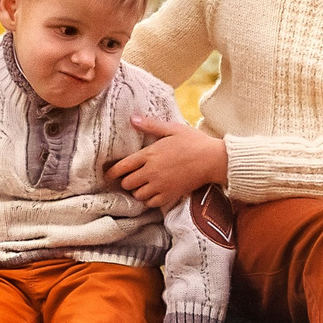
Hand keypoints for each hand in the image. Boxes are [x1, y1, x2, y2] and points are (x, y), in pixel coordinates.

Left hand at [110, 115, 227, 208]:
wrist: (213, 160)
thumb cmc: (194, 142)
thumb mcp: (172, 129)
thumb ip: (150, 125)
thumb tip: (132, 119)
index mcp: (149, 154)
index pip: (121, 167)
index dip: (111, 172)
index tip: (108, 174)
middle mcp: (151, 172)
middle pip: (127, 183)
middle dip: (126, 181)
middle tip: (132, 178)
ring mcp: (160, 185)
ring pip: (137, 195)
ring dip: (138, 191)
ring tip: (143, 185)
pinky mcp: (170, 195)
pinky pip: (150, 203)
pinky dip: (149, 200)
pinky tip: (154, 193)